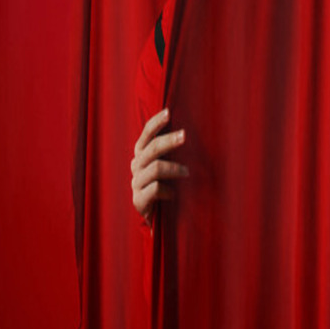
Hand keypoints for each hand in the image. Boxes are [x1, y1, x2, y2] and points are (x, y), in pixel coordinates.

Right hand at [131, 107, 188, 224]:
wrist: (158, 216)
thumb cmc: (169, 184)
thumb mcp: (171, 164)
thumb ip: (176, 151)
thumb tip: (193, 132)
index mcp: (143, 153)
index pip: (146, 134)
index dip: (156, 122)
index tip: (169, 112)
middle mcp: (137, 165)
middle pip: (151, 148)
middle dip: (169, 140)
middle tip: (184, 136)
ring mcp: (136, 183)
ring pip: (155, 168)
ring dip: (173, 168)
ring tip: (187, 172)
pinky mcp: (138, 200)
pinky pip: (154, 189)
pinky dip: (167, 190)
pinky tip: (174, 195)